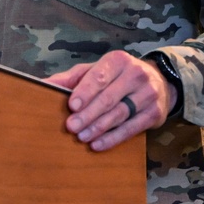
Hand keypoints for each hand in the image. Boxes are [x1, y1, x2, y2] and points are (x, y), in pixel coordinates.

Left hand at [46, 50, 177, 150]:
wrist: (159, 82)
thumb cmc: (118, 76)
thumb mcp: (96, 70)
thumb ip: (72, 78)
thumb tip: (44, 84)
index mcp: (118, 60)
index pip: (100, 76)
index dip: (86, 91)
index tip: (72, 105)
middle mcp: (135, 74)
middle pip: (109, 98)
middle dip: (88, 114)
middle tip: (71, 127)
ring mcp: (147, 94)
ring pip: (120, 114)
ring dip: (99, 127)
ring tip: (82, 137)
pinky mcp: (154, 113)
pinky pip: (132, 128)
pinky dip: (113, 138)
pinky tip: (98, 144)